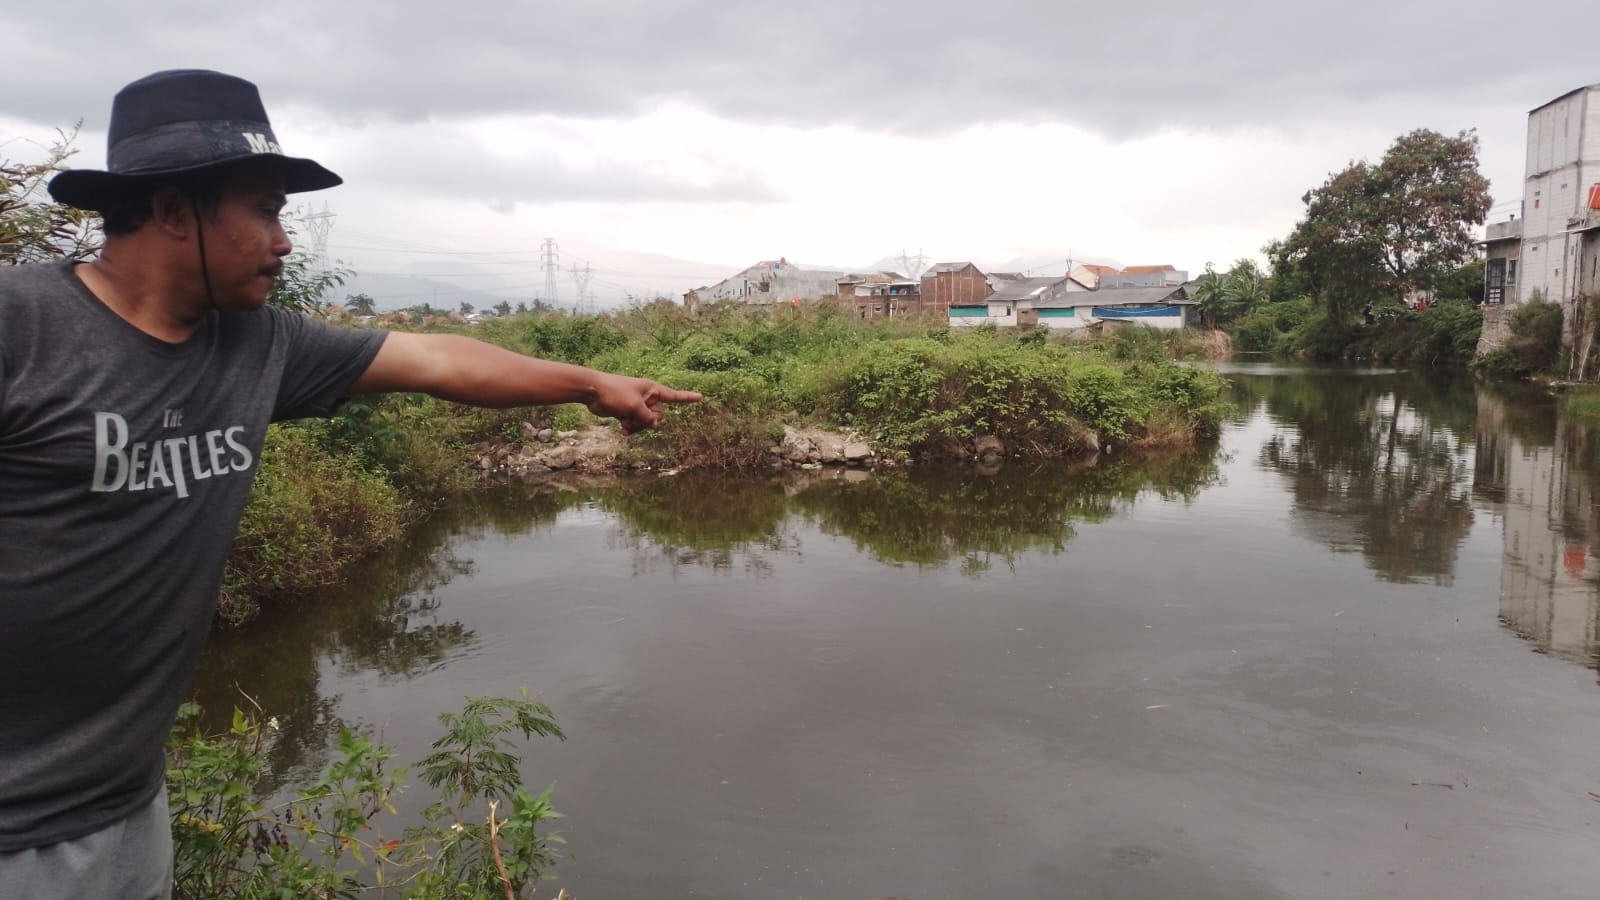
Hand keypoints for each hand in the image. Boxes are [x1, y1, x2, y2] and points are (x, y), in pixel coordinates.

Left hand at [586, 374, 701, 433]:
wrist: (593, 391)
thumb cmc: (614, 393)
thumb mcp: (635, 407)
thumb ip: (648, 418)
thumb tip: (654, 424)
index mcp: (652, 390)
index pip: (674, 396)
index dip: (687, 398)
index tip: (700, 397)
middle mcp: (647, 397)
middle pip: (658, 416)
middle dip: (647, 421)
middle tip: (634, 416)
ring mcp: (637, 404)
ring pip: (646, 422)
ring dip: (637, 426)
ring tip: (625, 422)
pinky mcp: (627, 411)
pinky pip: (635, 424)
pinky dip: (630, 428)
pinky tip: (622, 429)